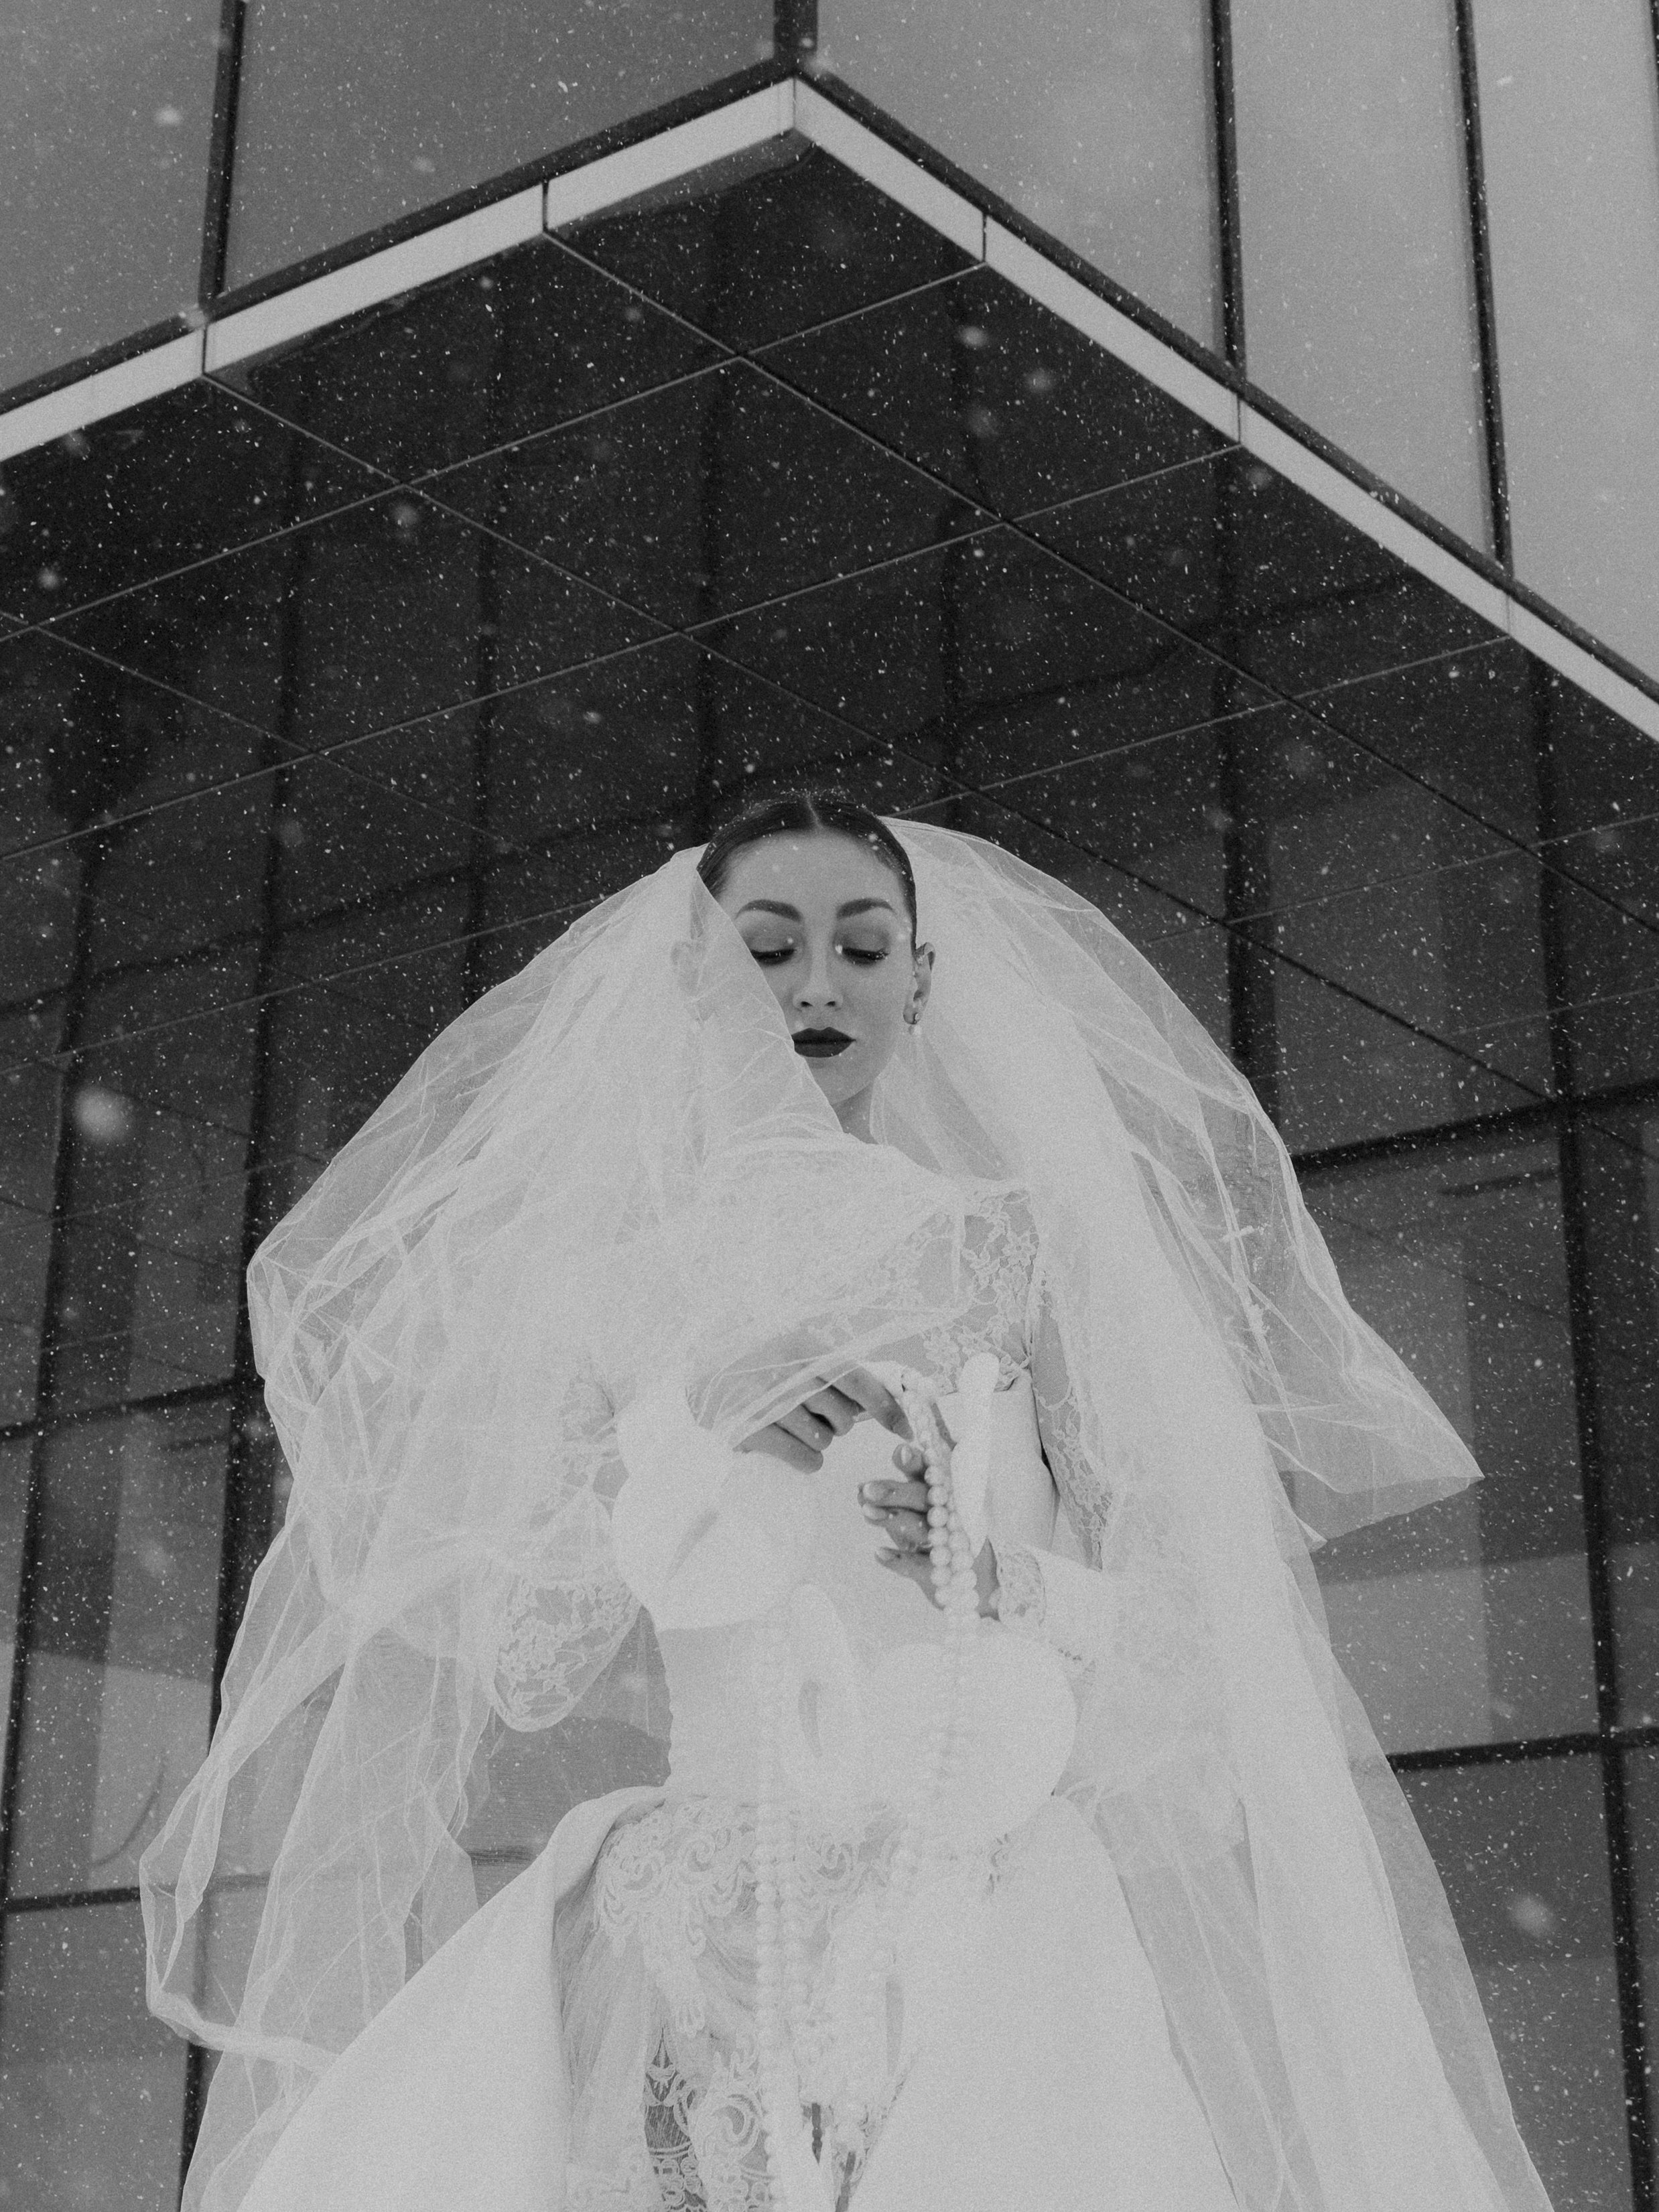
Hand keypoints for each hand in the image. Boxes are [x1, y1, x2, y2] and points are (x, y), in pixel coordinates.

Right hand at [737, 1365, 908, 1473]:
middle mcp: (789, 1375)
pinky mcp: (752, 1432)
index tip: (906, 1428)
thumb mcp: (794, 1357)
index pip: (857, 1380)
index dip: (885, 1407)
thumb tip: (888, 1401)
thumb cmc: (759, 1369)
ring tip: (794, 1429)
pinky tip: (790, 1448)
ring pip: (824, 1441)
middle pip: (843, 1418)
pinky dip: (805, 1460)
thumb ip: (834, 1374)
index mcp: (804, 1349)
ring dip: (818, 1442)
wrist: (703, 1380)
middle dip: (838, 1426)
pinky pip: (804, 1459)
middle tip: (814, 1417)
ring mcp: (769, 1404)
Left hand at [862, 1437, 999, 1616]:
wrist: (973, 1577)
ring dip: (895, 1520)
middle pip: (925, 1498)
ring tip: (866, 1513)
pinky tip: (879, 1553)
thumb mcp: (920, 1511)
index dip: (916, 1461)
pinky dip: (900, 1561)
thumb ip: (895, 1497)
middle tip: (868, 1489)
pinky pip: (922, 1566)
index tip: (900, 1452)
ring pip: (922, 1528)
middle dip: (896, 1492)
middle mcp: (952, 1513)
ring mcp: (952, 1543)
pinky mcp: (948, 1573)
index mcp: (947, 1490)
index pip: (933, 1470)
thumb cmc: (940, 1533)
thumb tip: (860, 1490)